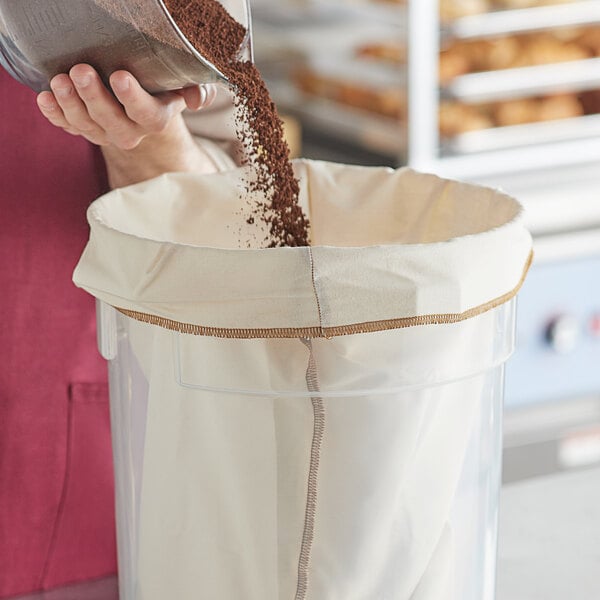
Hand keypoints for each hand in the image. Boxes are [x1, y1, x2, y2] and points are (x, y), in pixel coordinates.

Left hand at [37, 63, 216, 149]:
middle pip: (111, 121)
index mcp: (155, 120)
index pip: (146, 113)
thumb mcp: (182, 90)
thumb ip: (196, 90)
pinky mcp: (84, 130)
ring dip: (70, 104)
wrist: (141, 115)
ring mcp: (104, 133)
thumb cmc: (162, 92)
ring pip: (86, 125)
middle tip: (81, 71)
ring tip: (59, 81)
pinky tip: (45, 97)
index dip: (132, 98)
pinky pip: (67, 126)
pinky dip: (54, 114)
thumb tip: (195, 100)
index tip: (119, 76)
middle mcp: (130, 132)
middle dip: (94, 97)